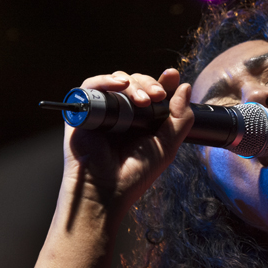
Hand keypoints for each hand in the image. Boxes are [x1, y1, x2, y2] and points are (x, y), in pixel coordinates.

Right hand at [61, 68, 193, 226]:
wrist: (107, 191)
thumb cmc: (135, 173)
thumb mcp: (167, 144)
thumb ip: (180, 117)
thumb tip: (184, 87)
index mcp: (143, 120)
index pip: (152, 92)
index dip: (163, 82)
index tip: (172, 76)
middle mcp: (123, 113)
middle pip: (136, 82)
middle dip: (149, 84)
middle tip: (157, 97)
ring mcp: (103, 111)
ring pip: (117, 81)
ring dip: (133, 84)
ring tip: (143, 101)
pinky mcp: (83, 111)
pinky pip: (91, 86)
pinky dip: (106, 80)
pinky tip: (120, 84)